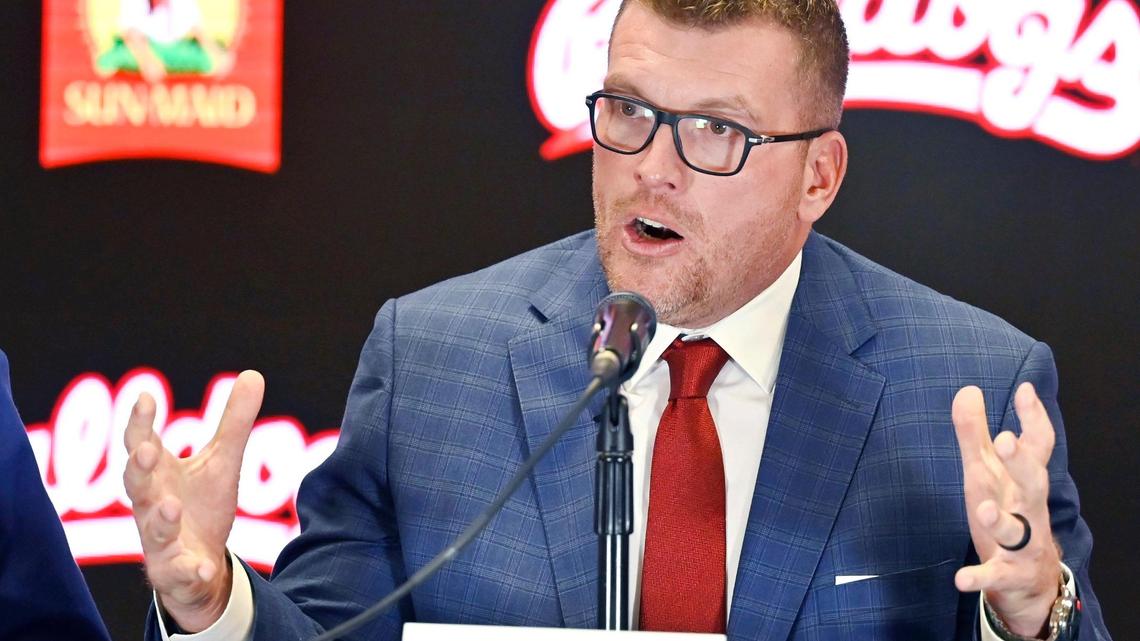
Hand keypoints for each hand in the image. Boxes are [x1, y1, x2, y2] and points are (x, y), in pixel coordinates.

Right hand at [124, 370, 264, 631]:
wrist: (196, 567)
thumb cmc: (198, 505)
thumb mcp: (220, 461)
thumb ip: (233, 422)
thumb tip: (252, 373)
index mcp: (158, 475)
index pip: (140, 443)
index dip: (140, 422)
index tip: (146, 397)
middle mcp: (151, 506)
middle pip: (137, 485)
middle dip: (139, 468)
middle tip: (145, 451)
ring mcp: (160, 541)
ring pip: (154, 530)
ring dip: (161, 518)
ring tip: (172, 507)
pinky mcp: (175, 571)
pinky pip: (179, 572)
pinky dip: (189, 570)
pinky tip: (202, 568)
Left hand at [952, 383, 1060, 636]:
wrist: (1030, 581)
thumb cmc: (1008, 513)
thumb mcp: (986, 473)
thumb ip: (976, 434)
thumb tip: (968, 390)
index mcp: (1024, 482)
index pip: (1039, 448)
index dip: (1035, 419)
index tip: (1025, 390)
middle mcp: (1028, 510)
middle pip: (1034, 484)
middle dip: (1022, 464)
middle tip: (1007, 440)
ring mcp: (1022, 545)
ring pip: (1018, 532)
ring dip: (1002, 521)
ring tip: (984, 509)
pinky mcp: (1007, 574)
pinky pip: (995, 575)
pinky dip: (979, 576)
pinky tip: (961, 578)